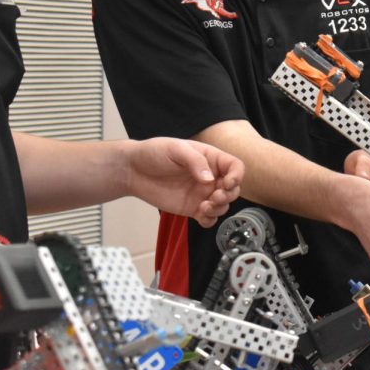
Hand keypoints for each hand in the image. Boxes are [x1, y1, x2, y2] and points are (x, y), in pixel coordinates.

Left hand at [125, 138, 242, 227]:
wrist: (133, 170)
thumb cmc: (154, 153)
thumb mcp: (176, 149)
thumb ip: (195, 161)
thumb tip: (209, 179)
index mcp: (210, 158)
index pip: (235, 167)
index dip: (236, 176)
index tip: (226, 183)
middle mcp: (209, 177)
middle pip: (233, 189)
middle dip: (228, 195)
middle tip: (213, 197)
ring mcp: (201, 193)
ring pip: (223, 205)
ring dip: (219, 209)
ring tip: (203, 207)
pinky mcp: (192, 208)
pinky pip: (209, 218)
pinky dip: (210, 220)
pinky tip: (200, 214)